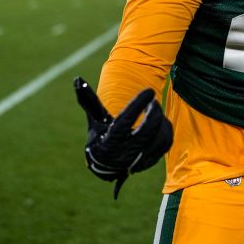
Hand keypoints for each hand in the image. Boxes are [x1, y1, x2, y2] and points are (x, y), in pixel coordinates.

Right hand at [74, 77, 173, 198]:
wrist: (106, 164)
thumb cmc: (99, 135)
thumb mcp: (93, 119)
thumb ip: (88, 99)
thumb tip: (78, 79)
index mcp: (109, 141)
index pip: (125, 121)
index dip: (138, 105)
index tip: (148, 91)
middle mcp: (124, 153)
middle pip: (146, 131)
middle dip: (154, 112)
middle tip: (153, 101)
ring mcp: (139, 159)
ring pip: (158, 138)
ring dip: (161, 120)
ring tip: (155, 109)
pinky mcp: (150, 160)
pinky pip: (165, 143)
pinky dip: (166, 129)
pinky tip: (160, 120)